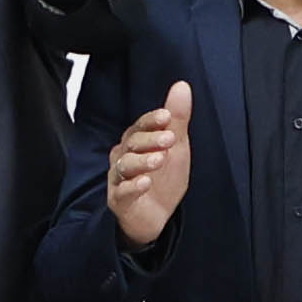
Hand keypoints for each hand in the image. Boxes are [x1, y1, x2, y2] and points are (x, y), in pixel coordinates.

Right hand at [105, 77, 195, 248]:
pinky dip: (133, 187)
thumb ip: (177, 119)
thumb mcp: (176, 147)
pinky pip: (122, 192)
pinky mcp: (119, 201)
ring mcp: (119, 179)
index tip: (166, 116)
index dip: (151, 121)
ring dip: (142, 161)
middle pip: (132, 143)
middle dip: (150, 140)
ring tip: (160, 160)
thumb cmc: (163, 177)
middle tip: (170, 139)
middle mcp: (123, 157)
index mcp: (135, 141)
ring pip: (125, 166)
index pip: (140, 126)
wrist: (156, 216)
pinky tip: (146, 182)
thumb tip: (182, 85)